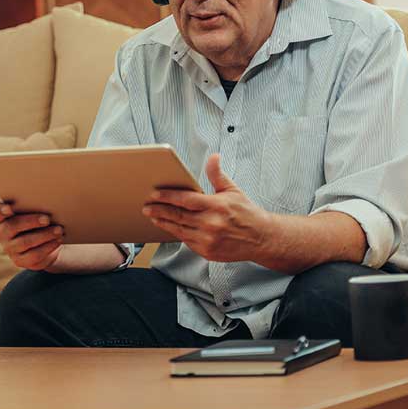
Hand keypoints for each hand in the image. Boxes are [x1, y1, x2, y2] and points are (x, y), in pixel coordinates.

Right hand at [0, 202, 63, 270]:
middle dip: (31, 221)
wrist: (46, 245)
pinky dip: (48, 247)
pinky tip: (57, 240)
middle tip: (47, 219)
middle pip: (12, 226)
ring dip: (44, 235)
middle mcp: (3, 233)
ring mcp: (10, 249)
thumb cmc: (39, 223)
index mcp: (3, 217)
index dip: (1, 210)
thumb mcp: (35, 213)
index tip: (9, 208)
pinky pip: (34, 255)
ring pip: (25, 242)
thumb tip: (47, 203)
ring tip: (58, 230)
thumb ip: (34, 207)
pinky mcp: (20, 261)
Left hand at [143, 154, 276, 262]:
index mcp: (216, 206)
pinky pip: (187, 241)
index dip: (167, 197)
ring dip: (164, 223)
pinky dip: (176, 233)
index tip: (154, 194)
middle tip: (146, 207)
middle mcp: (211, 224)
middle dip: (159, 211)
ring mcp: (209, 240)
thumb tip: (213, 157)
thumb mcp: (233, 190)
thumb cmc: (247, 213)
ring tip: (153, 216)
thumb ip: (217, 174)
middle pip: (178, 216)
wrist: (261, 239)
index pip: (186, 200)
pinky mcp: (208, 252)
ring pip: (179, 230)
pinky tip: (169, 227)